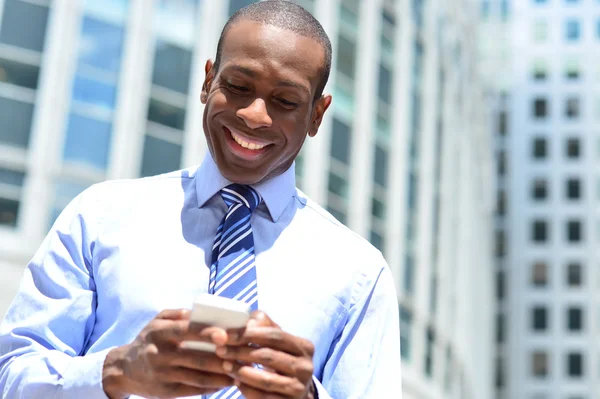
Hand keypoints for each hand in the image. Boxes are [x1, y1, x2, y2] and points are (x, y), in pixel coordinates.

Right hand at [102, 309, 234, 398]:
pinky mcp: (166, 391)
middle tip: (243, 355)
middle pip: (197, 357)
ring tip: (240, 371)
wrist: (124, 369)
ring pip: (199, 376)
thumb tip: (202, 311)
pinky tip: (226, 382)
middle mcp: (160, 354)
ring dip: (222, 375)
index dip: (208, 333)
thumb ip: (178, 313)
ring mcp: (163, 374)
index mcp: (160, 332)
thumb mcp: (157, 321)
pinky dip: (213, 386)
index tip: (227, 335)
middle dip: (223, 358)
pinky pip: (194, 389)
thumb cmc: (149, 339)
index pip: (187, 331)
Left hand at [215, 311, 315, 398]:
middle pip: (268, 357)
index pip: (275, 336)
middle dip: (240, 352)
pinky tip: (236, 382)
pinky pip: (264, 398)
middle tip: (220, 350)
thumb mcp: (278, 340)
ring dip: (241, 372)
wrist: (295, 389)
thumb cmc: (281, 358)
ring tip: (226, 365)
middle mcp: (306, 367)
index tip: (228, 335)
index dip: (250, 334)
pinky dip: (247, 390)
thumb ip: (264, 325)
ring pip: (265, 380)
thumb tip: (246, 322)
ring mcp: (299, 388)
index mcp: (304, 347)